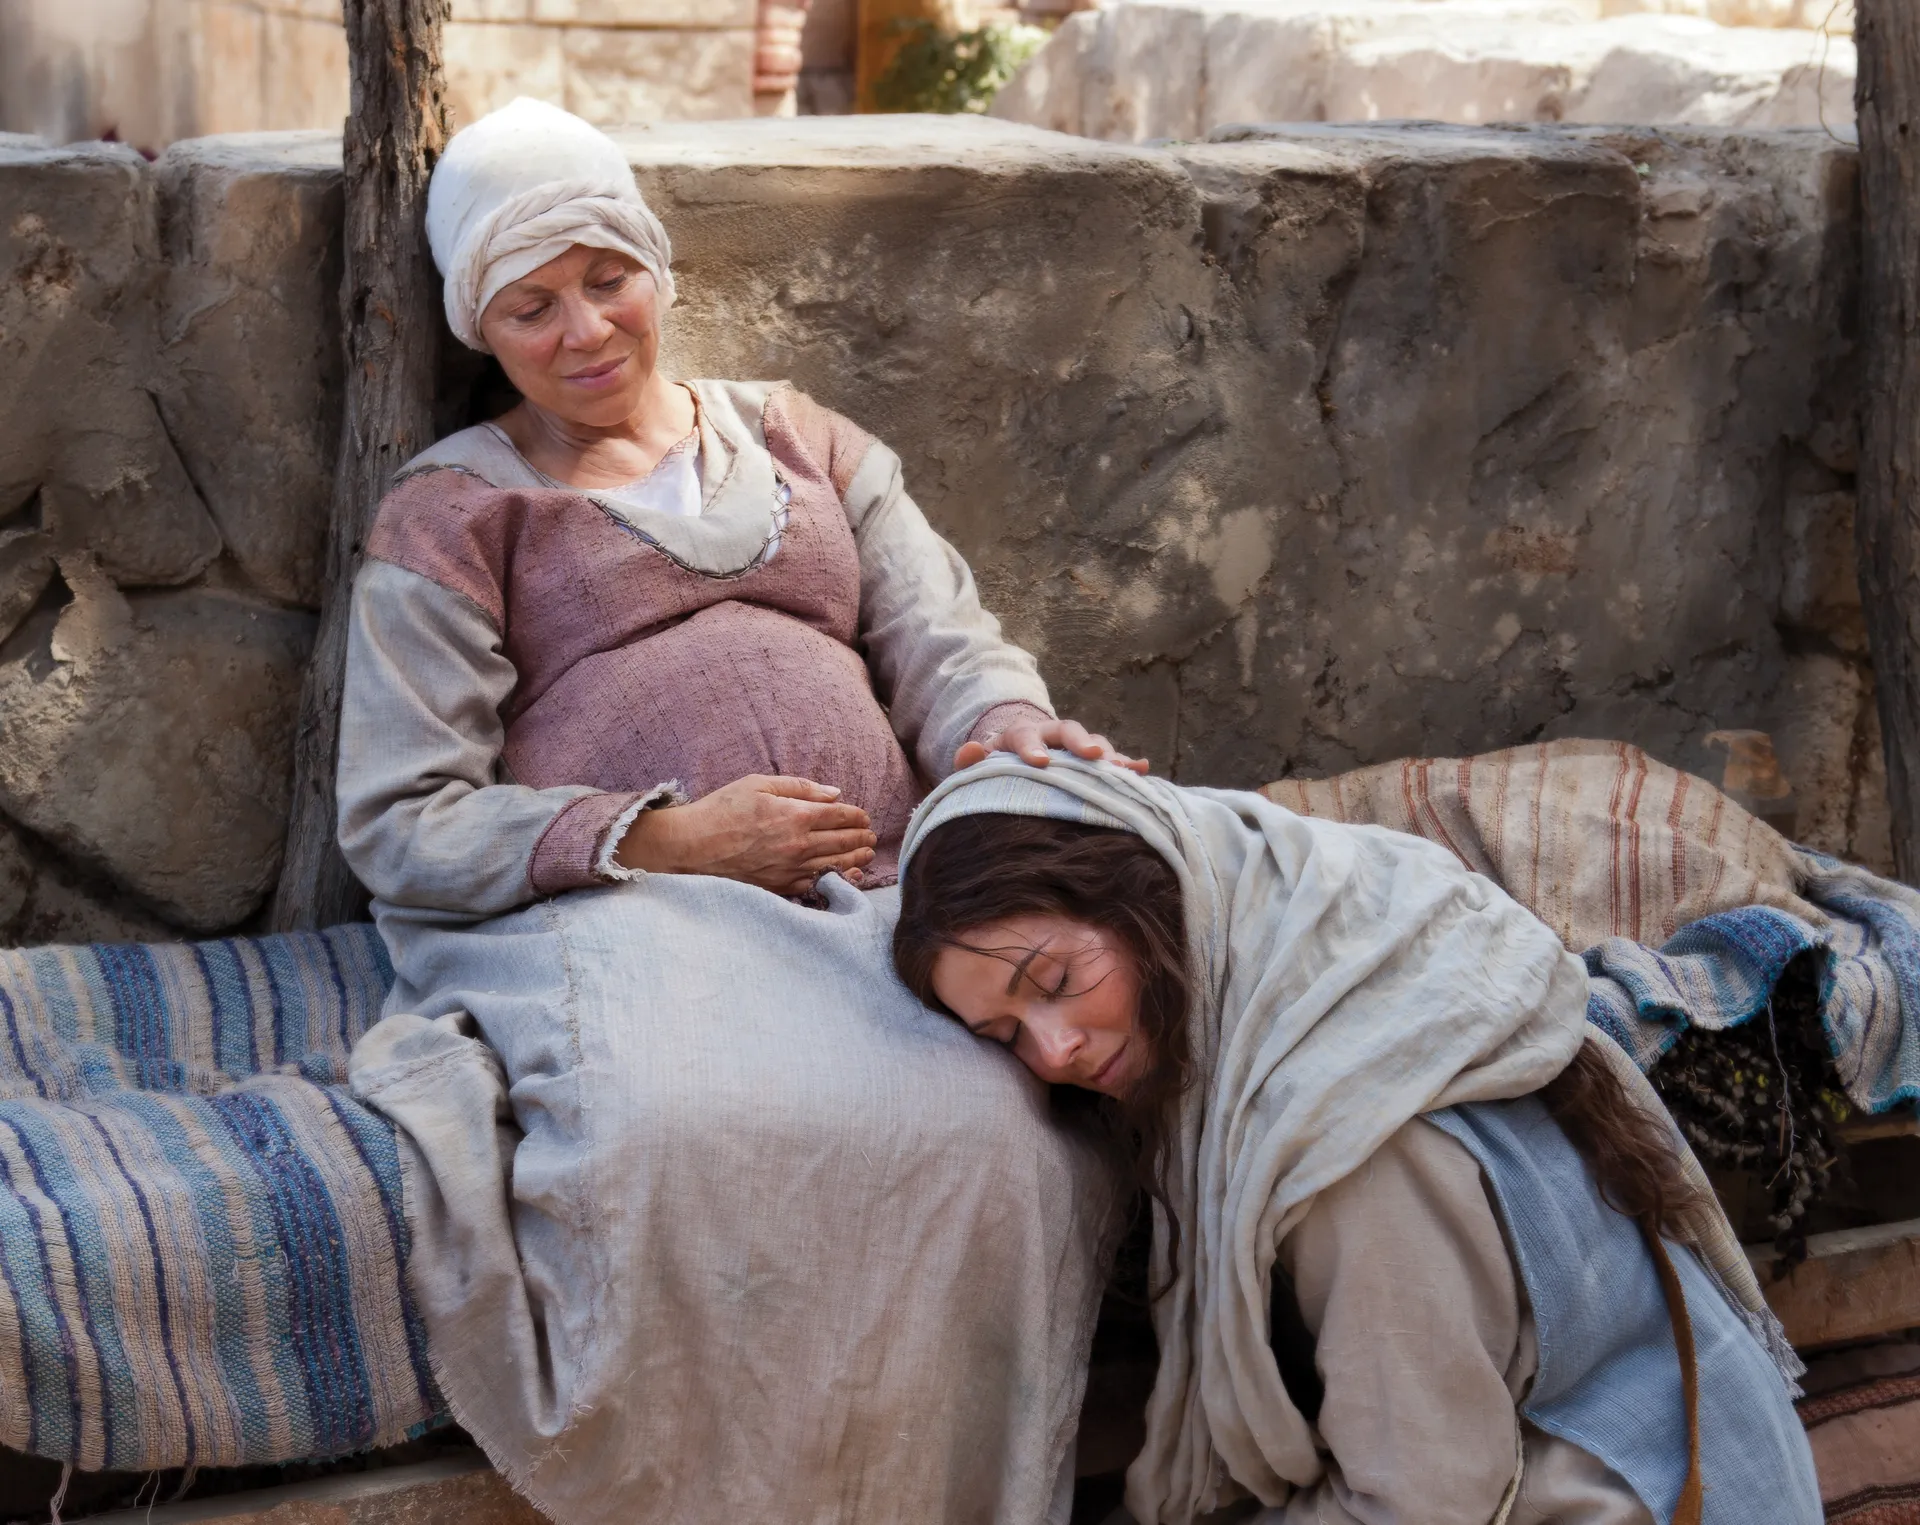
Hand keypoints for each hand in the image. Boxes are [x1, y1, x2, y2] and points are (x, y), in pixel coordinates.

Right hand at [613, 774, 876, 895]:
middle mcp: (800, 845)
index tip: (863, 816)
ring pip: (837, 865)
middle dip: (861, 837)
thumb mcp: (758, 785)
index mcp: (797, 816)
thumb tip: (833, 793)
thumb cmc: (721, 811)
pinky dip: (835, 879)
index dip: (857, 815)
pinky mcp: (781, 887)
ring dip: (856, 859)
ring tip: (865, 855)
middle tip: (870, 836)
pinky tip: (843, 875)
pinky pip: (817, 885)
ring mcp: (792, 870)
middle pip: (845, 841)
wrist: (691, 848)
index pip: (841, 815)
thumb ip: (799, 787)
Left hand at [952, 717, 1148, 774]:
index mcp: (1020, 734)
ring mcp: (1075, 744)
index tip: (1040, 762)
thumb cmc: (998, 765)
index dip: (1032, 747)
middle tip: (1094, 754)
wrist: (1019, 752)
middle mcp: (1051, 734)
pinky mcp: (1092, 758)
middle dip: (1081, 742)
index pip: (1024, 735)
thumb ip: (972, 760)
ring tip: (1125, 770)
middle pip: (1067, 731)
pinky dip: (1127, 764)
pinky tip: (1143, 770)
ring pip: (1094, 743)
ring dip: (1110, 756)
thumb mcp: (982, 762)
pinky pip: (1112, 760)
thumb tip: (968, 752)